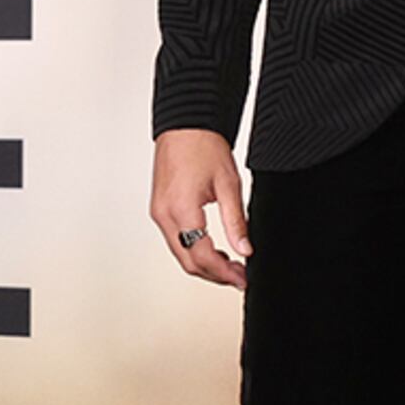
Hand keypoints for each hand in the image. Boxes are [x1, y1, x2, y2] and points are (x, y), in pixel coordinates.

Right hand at [152, 128, 249, 287]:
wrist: (185, 125)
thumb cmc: (203, 145)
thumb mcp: (228, 184)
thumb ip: (236, 221)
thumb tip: (245, 249)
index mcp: (181, 209)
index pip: (202, 255)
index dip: (224, 272)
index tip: (242, 279)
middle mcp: (164, 215)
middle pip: (188, 261)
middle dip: (215, 274)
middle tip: (240, 277)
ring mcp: (159, 213)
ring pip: (180, 253)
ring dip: (205, 264)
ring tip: (232, 266)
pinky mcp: (160, 209)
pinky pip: (176, 240)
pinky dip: (194, 250)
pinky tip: (214, 250)